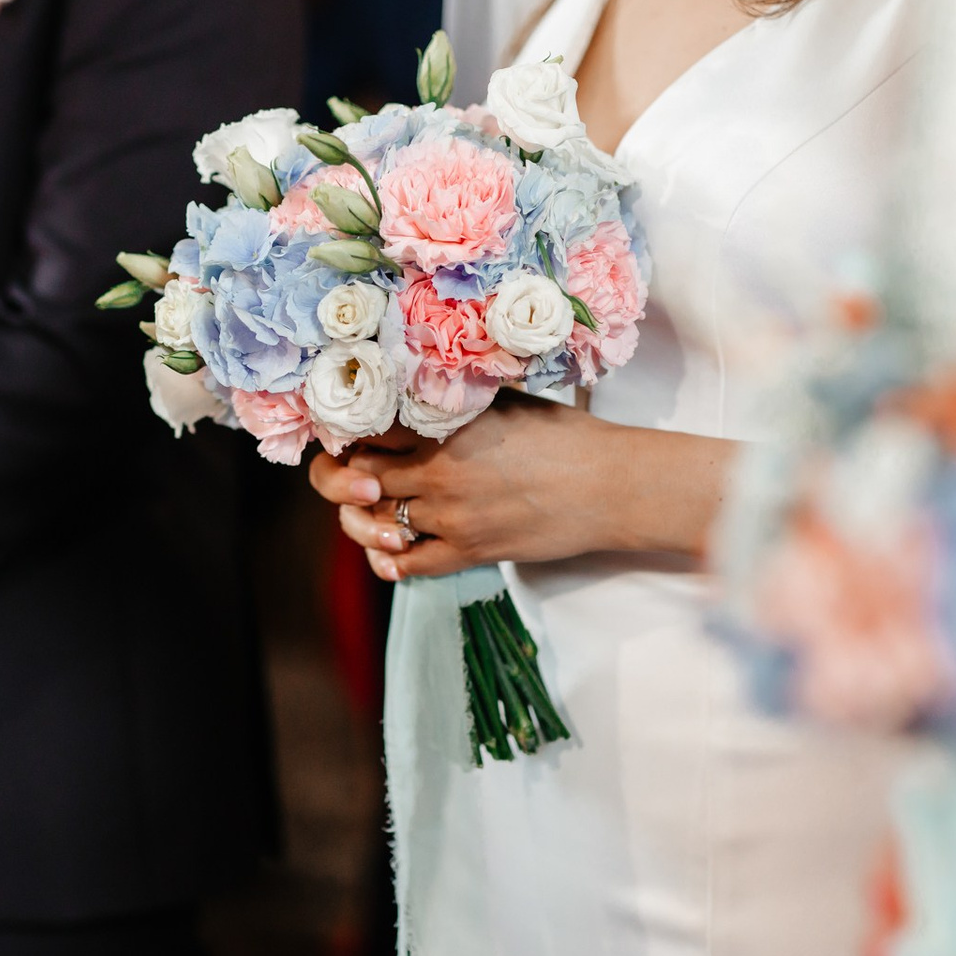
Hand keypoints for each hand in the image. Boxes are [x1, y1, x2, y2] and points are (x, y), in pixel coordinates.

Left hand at [307, 397, 729, 580]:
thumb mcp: (503, 401)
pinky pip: (407, 564)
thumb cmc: (565, 436)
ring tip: (372, 510)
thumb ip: (454, 401)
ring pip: (373, 523)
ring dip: (364, 520)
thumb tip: (415, 391)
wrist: (612, 485)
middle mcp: (436, 466)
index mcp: (442, 421)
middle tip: (352, 476)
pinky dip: (391, 560)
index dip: (345, 432)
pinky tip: (392, 551)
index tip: (347, 434)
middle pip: (354, 477)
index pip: (362, 427)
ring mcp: (449, 512)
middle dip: (344, 478)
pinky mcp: (468, 549)